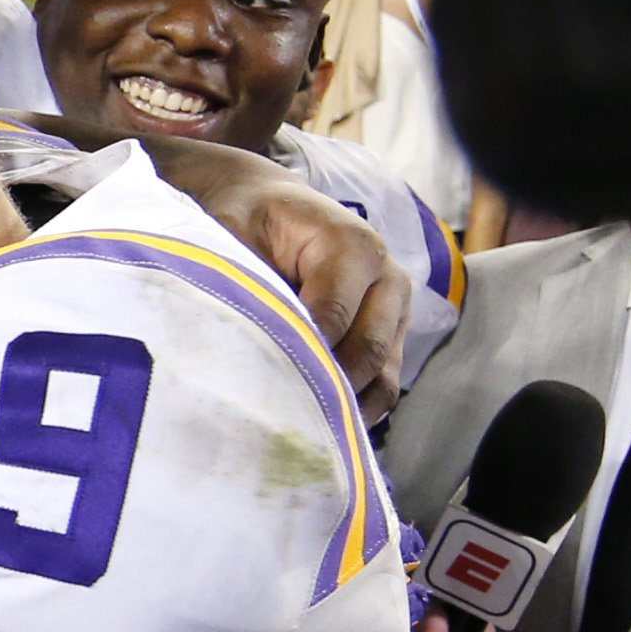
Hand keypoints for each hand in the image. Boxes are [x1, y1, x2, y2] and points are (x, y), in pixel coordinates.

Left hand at [196, 169, 411, 421]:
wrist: (271, 205)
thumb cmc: (248, 221)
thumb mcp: (234, 237)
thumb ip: (247, 284)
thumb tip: (246, 346)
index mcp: (353, 246)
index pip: (333, 317)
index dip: (299, 354)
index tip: (259, 383)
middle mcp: (388, 276)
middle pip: (366, 352)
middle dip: (323, 387)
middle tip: (275, 416)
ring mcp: (395, 307)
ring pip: (382, 376)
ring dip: (342, 405)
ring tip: (295, 425)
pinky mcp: (391, 333)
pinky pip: (384, 384)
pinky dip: (356, 407)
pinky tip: (318, 421)